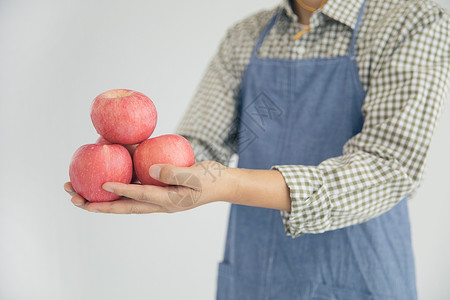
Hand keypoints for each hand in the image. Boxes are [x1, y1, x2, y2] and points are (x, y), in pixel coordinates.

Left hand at [64, 161, 232, 213]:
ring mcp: (156, 198)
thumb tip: (150, 168)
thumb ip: (174, 172)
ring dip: (101, 198)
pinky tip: (105, 176)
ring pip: (123, 200)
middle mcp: (157, 203)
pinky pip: (133, 189)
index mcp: (167, 201)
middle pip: (122, 206)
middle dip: (97, 204)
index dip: (120, 190)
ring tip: (78, 192)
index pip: (139, 196)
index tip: (100, 184)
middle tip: (73, 198)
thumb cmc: (211, 179)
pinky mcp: (157, 190)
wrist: (221, 184)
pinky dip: (118, 186)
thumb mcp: (196, 176)